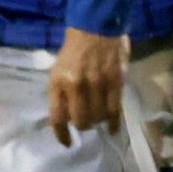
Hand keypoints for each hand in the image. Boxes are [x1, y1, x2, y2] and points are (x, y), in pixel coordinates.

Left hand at [49, 26, 127, 145]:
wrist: (94, 29)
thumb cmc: (72, 51)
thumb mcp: (56, 71)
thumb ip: (59, 93)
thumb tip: (63, 117)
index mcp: (58, 82)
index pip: (57, 117)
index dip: (61, 134)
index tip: (66, 143)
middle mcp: (77, 86)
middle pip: (81, 121)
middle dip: (82, 126)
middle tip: (84, 122)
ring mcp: (98, 84)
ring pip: (98, 117)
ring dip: (97, 121)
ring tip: (96, 117)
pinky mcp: (116, 82)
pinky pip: (115, 110)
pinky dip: (114, 123)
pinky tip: (113, 129)